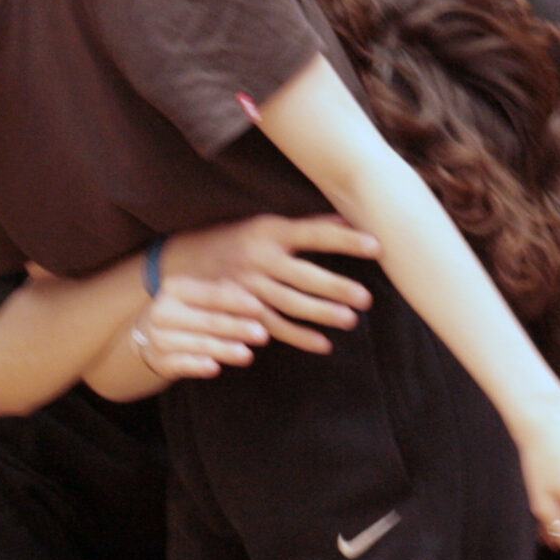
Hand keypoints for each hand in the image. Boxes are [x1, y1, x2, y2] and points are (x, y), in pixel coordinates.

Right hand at [127, 279, 275, 379]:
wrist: (150, 336)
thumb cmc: (188, 312)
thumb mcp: (201, 298)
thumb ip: (225, 297)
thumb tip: (257, 298)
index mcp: (175, 288)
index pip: (212, 295)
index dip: (237, 302)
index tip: (260, 308)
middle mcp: (163, 311)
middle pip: (208, 321)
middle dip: (237, 328)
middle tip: (262, 335)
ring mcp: (159, 337)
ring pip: (199, 344)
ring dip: (224, 350)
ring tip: (247, 355)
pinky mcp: (160, 361)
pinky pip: (182, 364)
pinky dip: (198, 366)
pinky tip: (214, 368)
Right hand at [159, 214, 379, 355]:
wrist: (183, 262)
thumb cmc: (236, 238)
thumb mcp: (267, 224)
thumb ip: (306, 227)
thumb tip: (350, 216)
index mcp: (270, 231)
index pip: (314, 234)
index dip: (345, 239)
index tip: (376, 246)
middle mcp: (260, 259)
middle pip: (303, 275)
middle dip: (335, 287)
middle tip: (365, 298)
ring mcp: (249, 287)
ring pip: (290, 303)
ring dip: (321, 313)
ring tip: (350, 321)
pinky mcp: (242, 310)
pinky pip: (274, 326)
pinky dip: (299, 337)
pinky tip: (323, 344)